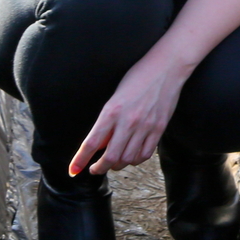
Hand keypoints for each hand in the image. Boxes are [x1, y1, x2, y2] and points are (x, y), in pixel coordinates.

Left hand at [70, 52, 188, 175]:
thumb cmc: (137, 78)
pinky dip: (136, 160)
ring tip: (114, 162)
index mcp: (111, 112)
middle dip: (100, 168)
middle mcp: (128, 121)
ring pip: (128, 159)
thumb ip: (108, 122)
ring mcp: (145, 126)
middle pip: (110, 157)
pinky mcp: (159, 128)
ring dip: (118, 165)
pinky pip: (145, 153)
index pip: (91, 143)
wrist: (166, 68)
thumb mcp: (115, 98)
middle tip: (96, 169)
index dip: (80, 160)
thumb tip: (101, 144)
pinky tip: (132, 156)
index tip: (73, 171)